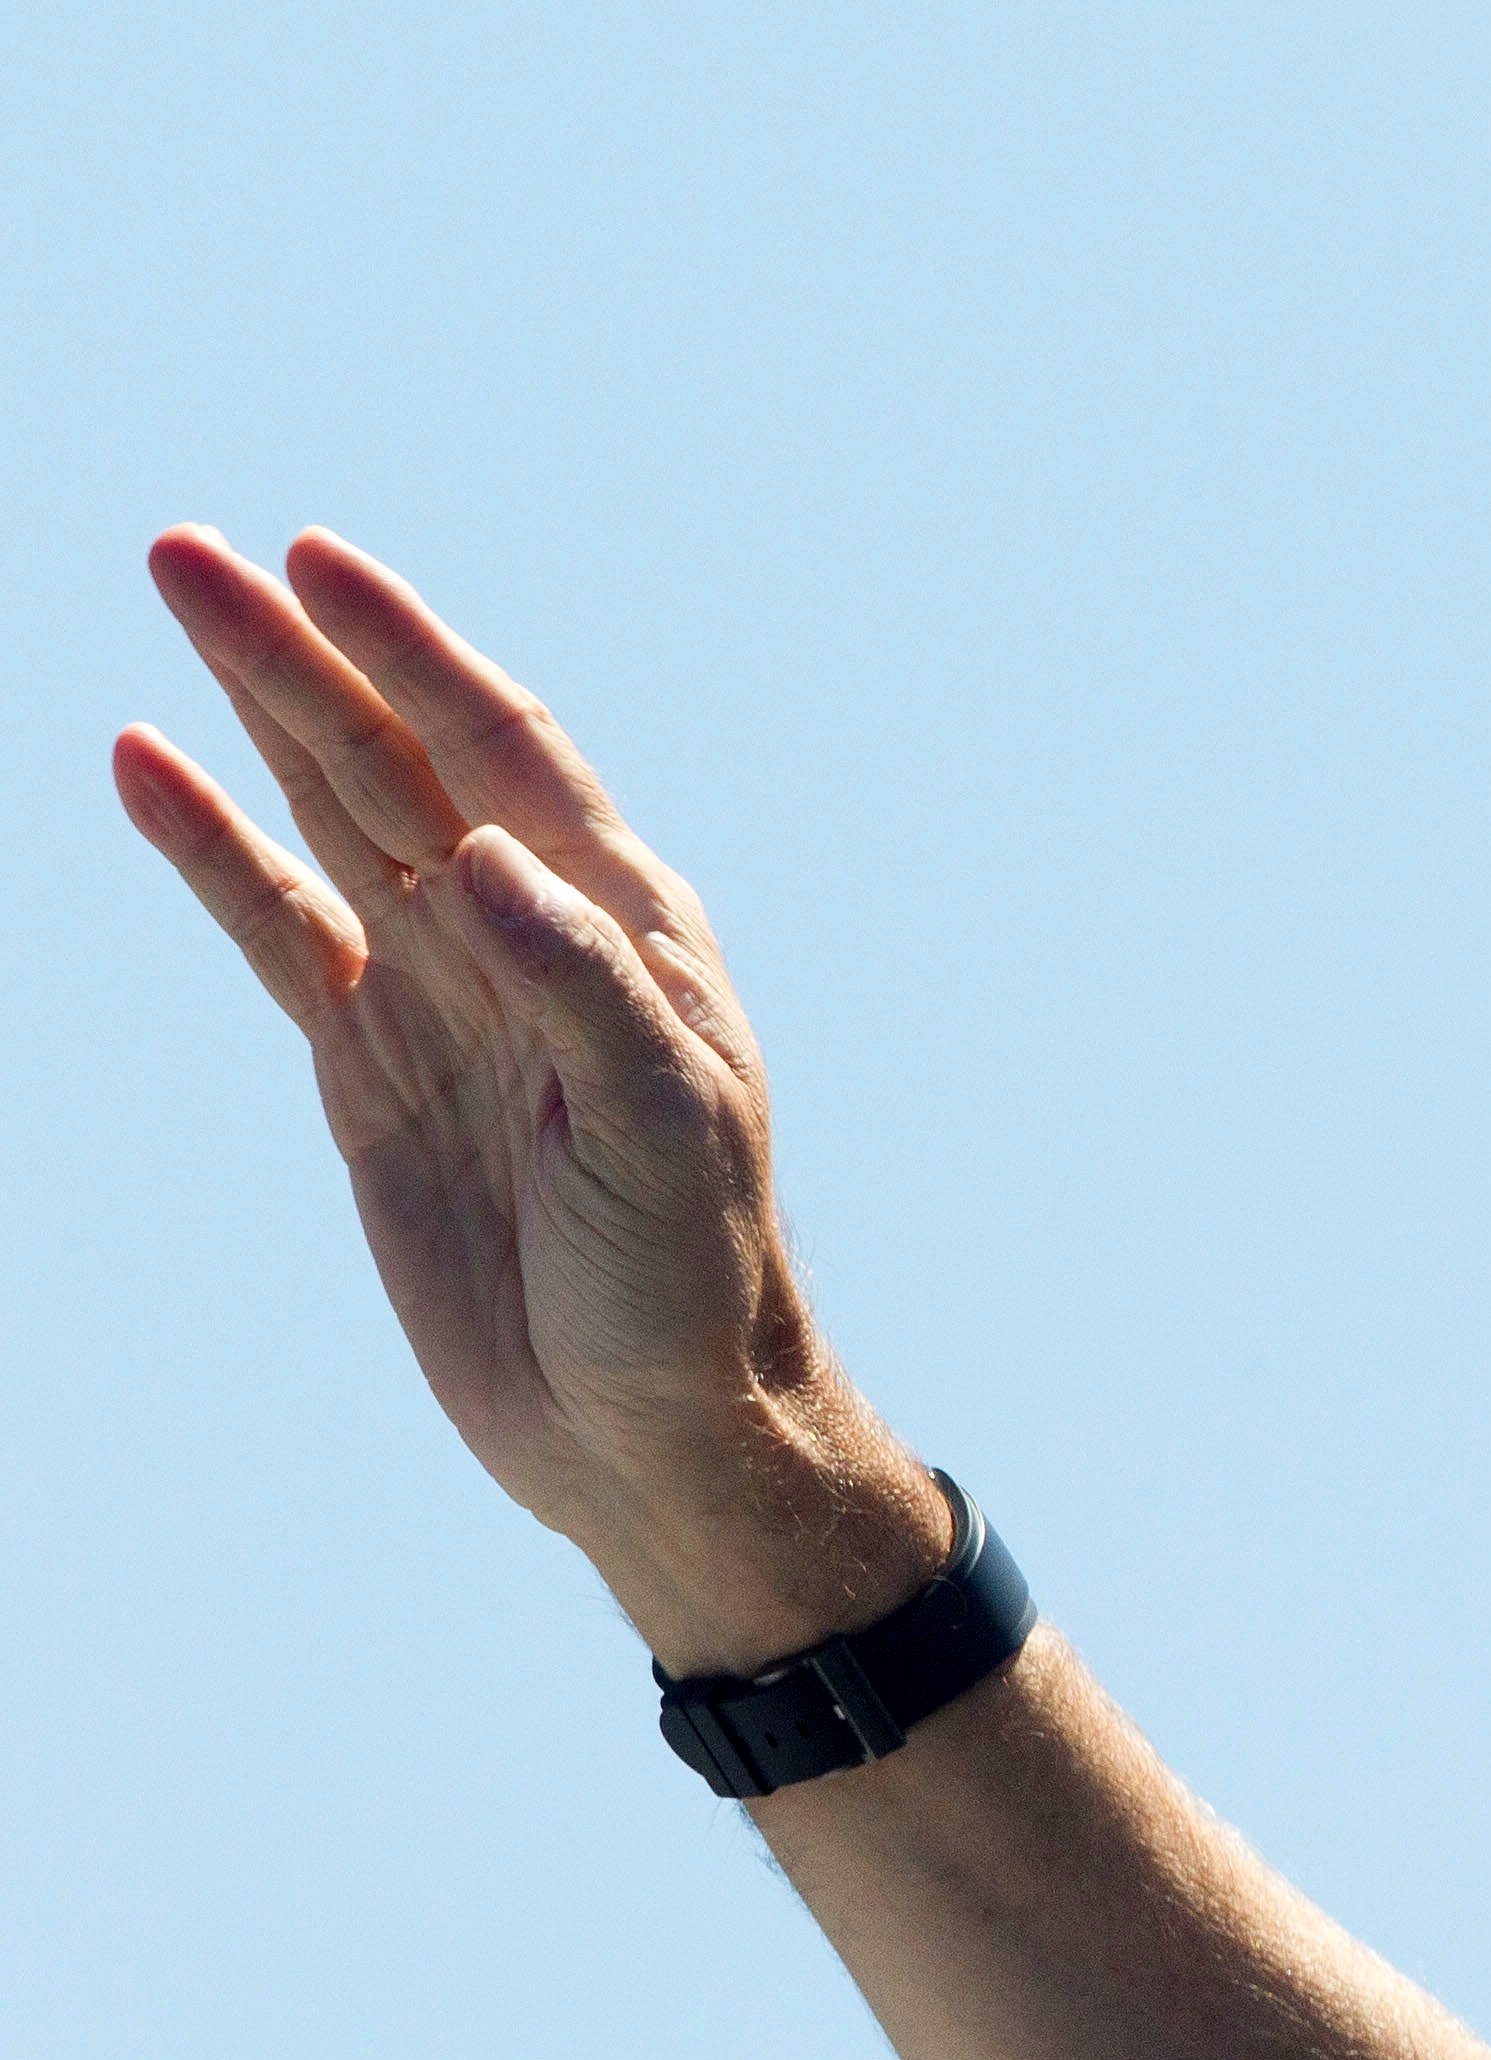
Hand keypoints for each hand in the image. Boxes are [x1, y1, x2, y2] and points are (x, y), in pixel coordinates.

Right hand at [114, 526, 946, 1671]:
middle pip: (395, 758)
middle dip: (301, 653)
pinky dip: (212, 851)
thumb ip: (579, 988)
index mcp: (622, 930)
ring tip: (171, 596)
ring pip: (329, 818)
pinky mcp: (369, 1074)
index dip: (415, 652)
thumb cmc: (693, 1278)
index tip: (320, 562)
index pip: (504, 750)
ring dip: (252, 712)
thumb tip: (479, 856)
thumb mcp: (660, 1128)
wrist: (649, 1427)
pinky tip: (147, 768)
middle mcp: (527, 939)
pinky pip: (277, 933)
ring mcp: (439, 999)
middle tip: (189, 551)